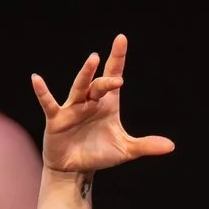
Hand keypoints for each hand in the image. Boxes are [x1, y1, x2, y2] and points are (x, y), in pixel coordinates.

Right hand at [30, 35, 176, 174]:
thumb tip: (171, 146)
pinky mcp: (57, 119)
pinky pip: (49, 103)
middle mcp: (90, 102)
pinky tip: (36, 79)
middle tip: (117, 80)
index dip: (118, 58)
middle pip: (99, 84)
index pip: (114, 75)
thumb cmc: (99, 154)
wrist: (76, 169)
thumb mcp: (125, 150)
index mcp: (107, 104)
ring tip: (93, 60)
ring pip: (80, 88)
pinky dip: (43, 92)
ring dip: (86, 75)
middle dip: (108, 81)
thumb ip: (146, 145)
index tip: (121, 39)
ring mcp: (73, 108)